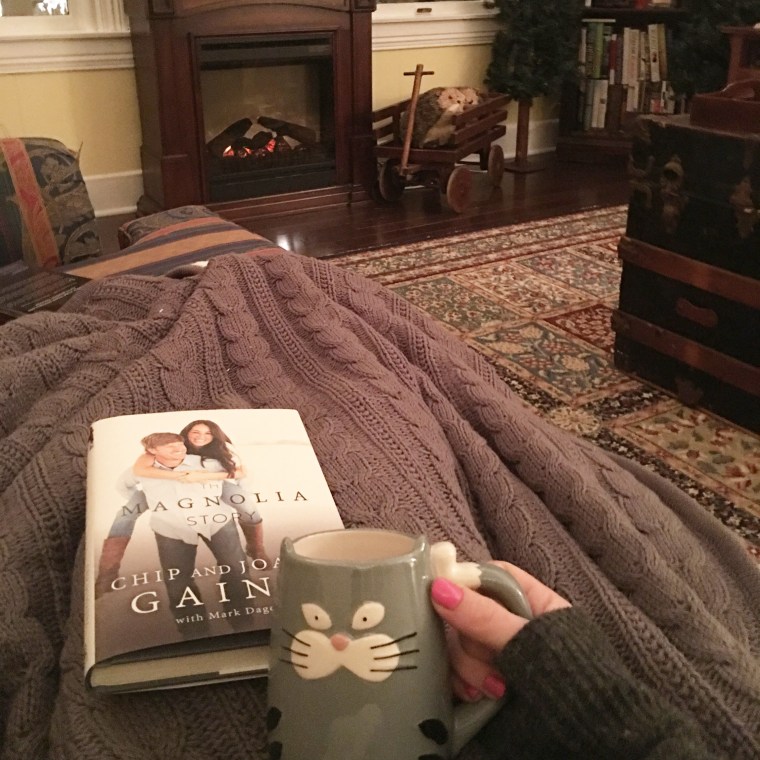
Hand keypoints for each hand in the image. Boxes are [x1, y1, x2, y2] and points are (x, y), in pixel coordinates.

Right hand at [431, 562, 569, 701]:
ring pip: (460, 645)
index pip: (490, 577)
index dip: (466, 581)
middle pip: (467, 612)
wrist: (588, 738)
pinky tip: (477, 696)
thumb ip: (486, 616)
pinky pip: (457, 673)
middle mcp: (509, 626)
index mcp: (531, 602)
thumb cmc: (572, 682)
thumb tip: (440, 588)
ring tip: (495, 687)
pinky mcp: (484, 684)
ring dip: (470, 666)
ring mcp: (496, 656)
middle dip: (473, 638)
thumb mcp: (531, 643)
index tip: (443, 592)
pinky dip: (461, 683)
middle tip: (490, 656)